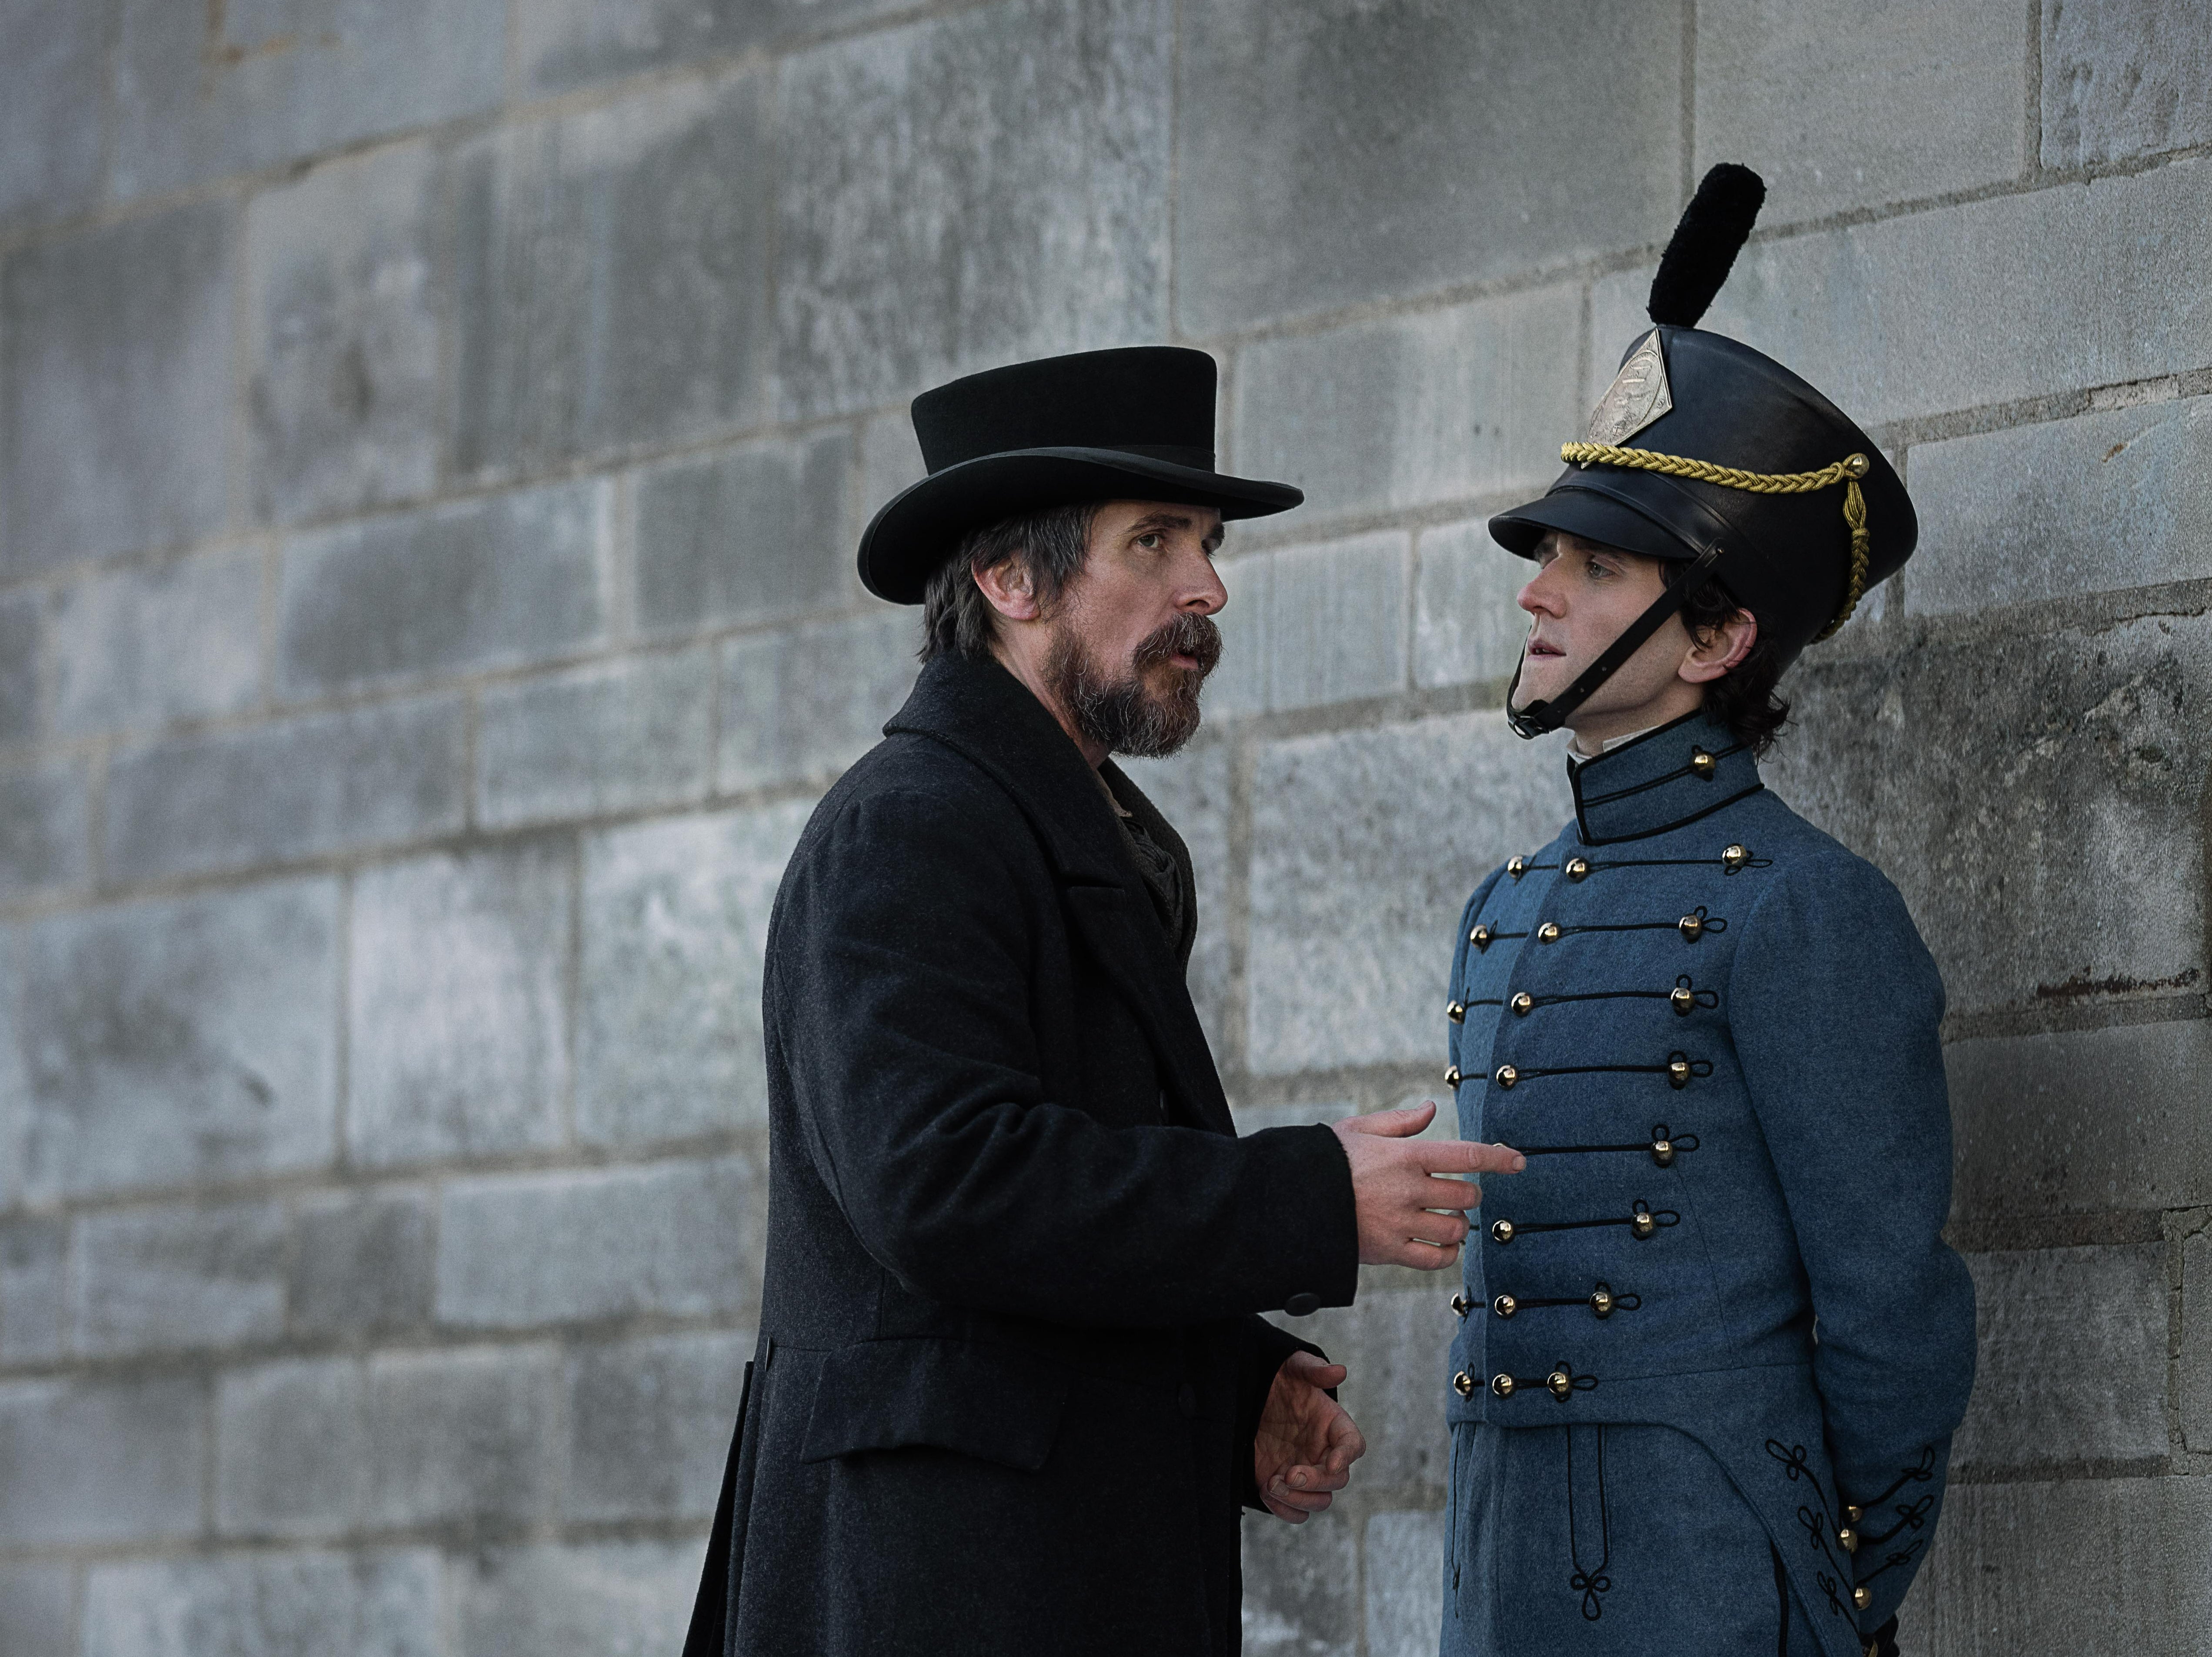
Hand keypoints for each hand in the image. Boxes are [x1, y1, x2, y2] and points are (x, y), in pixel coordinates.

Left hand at [1253, 1350, 1364, 1522]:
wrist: (1251, 1397)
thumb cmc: (1280, 1379)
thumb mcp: (1293, 1367)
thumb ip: (1314, 1369)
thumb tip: (1339, 1370)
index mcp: (1333, 1425)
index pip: (1353, 1444)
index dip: (1346, 1455)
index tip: (1331, 1462)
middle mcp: (1324, 1453)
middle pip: (1337, 1480)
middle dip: (1316, 1482)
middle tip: (1289, 1474)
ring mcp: (1306, 1472)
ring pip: (1320, 1501)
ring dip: (1300, 1499)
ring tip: (1273, 1485)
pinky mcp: (1285, 1487)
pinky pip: (1296, 1512)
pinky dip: (1285, 1511)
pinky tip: (1267, 1493)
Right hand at [1333, 1102, 1523, 1268]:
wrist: (1292, 1199)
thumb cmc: (1326, 1160)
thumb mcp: (1359, 1129)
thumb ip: (1399, 1122)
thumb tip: (1430, 1109)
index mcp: (1405, 1155)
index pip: (1466, 1155)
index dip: (1498, 1158)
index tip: (1518, 1161)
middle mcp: (1408, 1189)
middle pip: (1466, 1196)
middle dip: (1470, 1195)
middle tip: (1460, 1194)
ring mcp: (1400, 1222)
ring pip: (1455, 1230)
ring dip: (1459, 1225)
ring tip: (1448, 1219)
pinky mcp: (1390, 1250)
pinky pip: (1435, 1259)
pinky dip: (1446, 1254)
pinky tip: (1441, 1245)